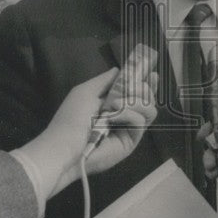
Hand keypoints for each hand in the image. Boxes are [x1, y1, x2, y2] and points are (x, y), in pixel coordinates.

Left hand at [19, 67, 157, 198]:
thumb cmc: (71, 117)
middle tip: (132, 89)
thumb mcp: (85, 91)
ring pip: (149, 110)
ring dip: (136, 101)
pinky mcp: (131, 141)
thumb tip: (119, 70)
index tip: (152, 73)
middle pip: (147, 98)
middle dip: (142, 89)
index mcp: (112, 102)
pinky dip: (129, 114)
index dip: (145, 82)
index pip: (136, 91)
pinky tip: (115, 116)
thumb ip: (105, 80)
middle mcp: (123, 114)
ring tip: (117, 104)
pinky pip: (140, 121)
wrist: (65, 147)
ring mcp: (128, 128)